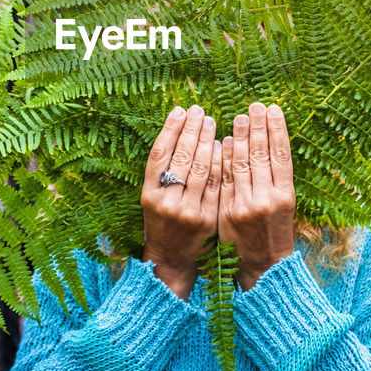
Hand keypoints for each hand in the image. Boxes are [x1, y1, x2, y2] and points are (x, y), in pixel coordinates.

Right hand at [141, 104, 221, 298]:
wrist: (171, 260)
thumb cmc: (161, 224)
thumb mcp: (152, 199)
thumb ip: (162, 173)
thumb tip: (179, 133)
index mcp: (148, 194)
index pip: (159, 154)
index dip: (170, 129)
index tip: (179, 110)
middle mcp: (165, 201)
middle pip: (179, 157)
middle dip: (190, 130)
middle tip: (199, 111)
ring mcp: (187, 210)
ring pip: (198, 168)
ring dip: (206, 141)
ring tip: (210, 122)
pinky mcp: (207, 218)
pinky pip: (214, 184)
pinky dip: (218, 163)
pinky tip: (222, 146)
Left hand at [219, 102, 296, 289]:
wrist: (264, 267)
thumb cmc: (275, 233)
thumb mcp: (284, 206)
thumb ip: (275, 179)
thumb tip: (266, 145)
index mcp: (286, 195)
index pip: (281, 155)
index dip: (277, 130)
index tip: (273, 109)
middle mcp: (267, 198)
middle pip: (262, 155)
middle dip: (257, 128)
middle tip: (254, 106)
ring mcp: (246, 205)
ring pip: (242, 164)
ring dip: (241, 138)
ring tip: (239, 117)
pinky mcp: (228, 211)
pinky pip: (225, 179)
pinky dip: (225, 159)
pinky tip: (226, 142)